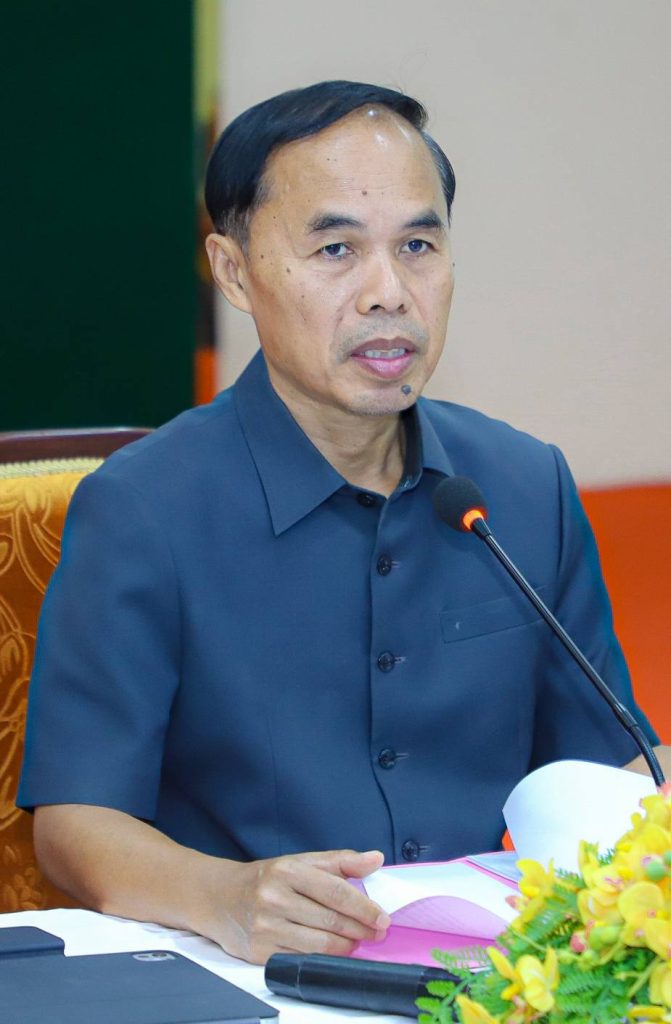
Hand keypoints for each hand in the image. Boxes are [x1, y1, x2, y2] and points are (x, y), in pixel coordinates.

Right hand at [209, 848, 390, 963]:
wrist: (219, 897)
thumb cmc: (265, 878)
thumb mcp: (299, 861)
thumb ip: (339, 861)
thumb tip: (375, 858)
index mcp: (287, 870)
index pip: (336, 891)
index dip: (364, 907)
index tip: (382, 917)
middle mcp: (275, 897)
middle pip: (331, 920)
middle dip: (361, 928)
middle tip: (377, 931)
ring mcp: (266, 926)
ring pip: (320, 944)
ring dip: (346, 946)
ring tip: (358, 941)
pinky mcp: (261, 952)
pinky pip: (303, 959)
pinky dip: (324, 958)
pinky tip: (334, 951)